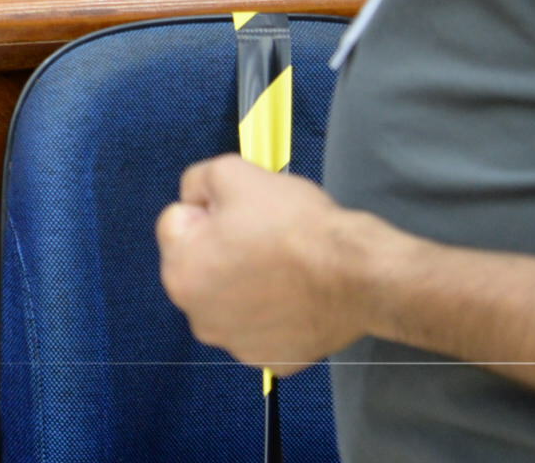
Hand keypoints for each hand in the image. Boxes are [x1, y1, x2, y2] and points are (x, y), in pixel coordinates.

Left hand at [156, 156, 374, 373]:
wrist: (357, 274)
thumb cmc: (293, 224)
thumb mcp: (233, 172)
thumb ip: (198, 181)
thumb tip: (193, 198)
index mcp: (181, 274)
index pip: (178, 223)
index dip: (210, 208)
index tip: (242, 212)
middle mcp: (200, 320)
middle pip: (201, 266)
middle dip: (221, 248)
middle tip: (264, 237)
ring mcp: (238, 347)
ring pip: (231, 300)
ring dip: (245, 283)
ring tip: (284, 267)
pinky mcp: (274, 363)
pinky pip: (264, 328)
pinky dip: (275, 314)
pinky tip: (298, 298)